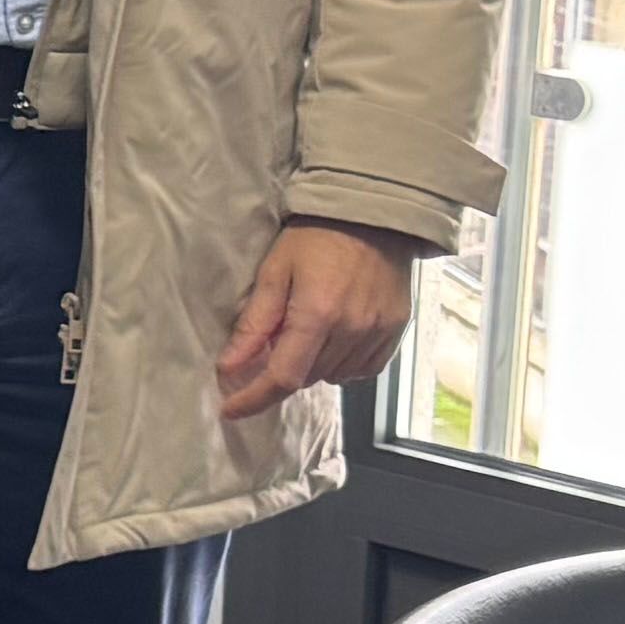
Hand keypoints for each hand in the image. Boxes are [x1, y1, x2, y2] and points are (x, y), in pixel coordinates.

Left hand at [213, 219, 421, 423]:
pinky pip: (363, 370)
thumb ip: (254, 324)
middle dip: (282, 367)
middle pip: (306, 376)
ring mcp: (379, 333)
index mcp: (318, 314)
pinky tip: (335, 336)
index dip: (254, 399)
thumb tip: (228, 367)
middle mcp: (353, 330)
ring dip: (312, 364)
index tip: (231, 409)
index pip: (283, 377)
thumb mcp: (275, 271)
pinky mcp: (397, 331)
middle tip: (276, 337)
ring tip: (309, 328)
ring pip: (333, 375)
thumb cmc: (316, 237)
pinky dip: (342, 363)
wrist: (375, 214)